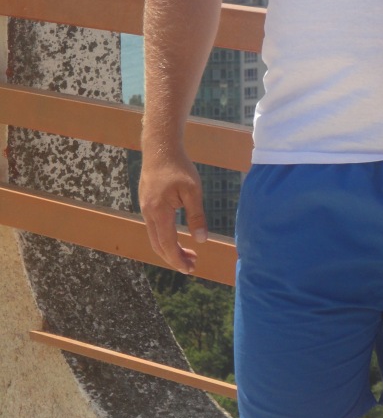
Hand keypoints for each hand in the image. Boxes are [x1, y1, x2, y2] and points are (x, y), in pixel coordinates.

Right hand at [138, 152, 207, 273]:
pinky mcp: (146, 203)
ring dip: (170, 248)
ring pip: (155, 237)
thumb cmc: (179, 167)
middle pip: (158, 245)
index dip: (178, 260)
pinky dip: (165, 238)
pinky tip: (177, 236)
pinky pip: (154, 228)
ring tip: (189, 253)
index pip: (167, 245)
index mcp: (159, 212)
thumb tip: (201, 240)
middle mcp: (148, 213)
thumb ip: (197, 216)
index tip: (190, 269)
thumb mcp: (193, 191)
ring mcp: (145, 208)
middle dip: (174, 258)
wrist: (160, 148)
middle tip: (192, 264)